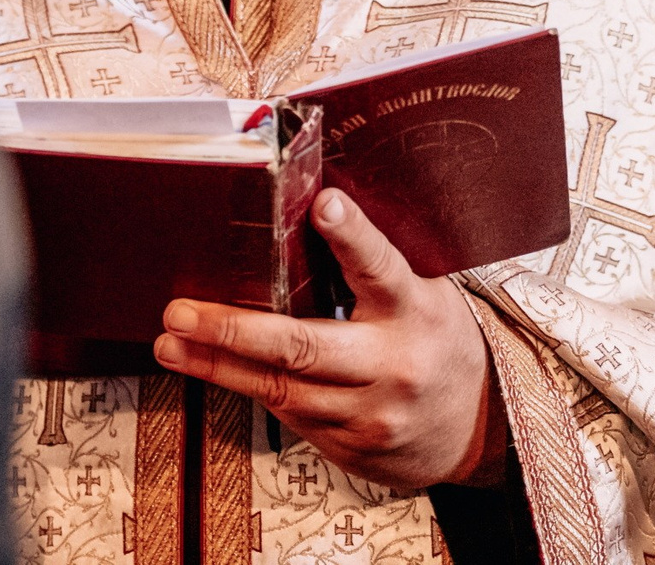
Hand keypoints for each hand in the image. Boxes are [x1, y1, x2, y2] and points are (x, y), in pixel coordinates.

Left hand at [155, 188, 504, 489]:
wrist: (483, 426)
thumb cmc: (438, 340)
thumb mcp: (424, 290)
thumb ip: (372, 264)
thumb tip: (311, 208)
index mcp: (416, 309)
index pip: (381, 266)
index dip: (352, 235)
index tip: (324, 205)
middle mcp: (394, 364)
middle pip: (305, 346)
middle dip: (233, 331)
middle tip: (181, 313)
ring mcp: (373, 414)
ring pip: (282, 390)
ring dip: (218, 367)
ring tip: (171, 345)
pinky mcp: (354, 448)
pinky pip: (290, 417)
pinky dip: (251, 391)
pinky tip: (214, 371)